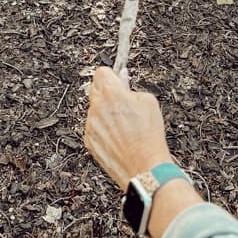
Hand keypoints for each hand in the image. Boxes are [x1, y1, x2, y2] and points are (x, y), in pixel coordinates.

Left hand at [84, 67, 172, 190]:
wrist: (145, 167)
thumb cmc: (149, 136)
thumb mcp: (148, 102)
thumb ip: (131, 88)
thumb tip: (123, 80)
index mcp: (111, 93)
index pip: (102, 71)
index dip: (112, 74)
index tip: (117, 78)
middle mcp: (97, 107)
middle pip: (94, 88)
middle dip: (106, 90)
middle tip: (121, 99)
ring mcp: (90, 125)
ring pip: (93, 109)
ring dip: (104, 111)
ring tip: (123, 123)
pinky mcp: (89, 140)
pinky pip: (93, 127)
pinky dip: (102, 128)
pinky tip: (118, 136)